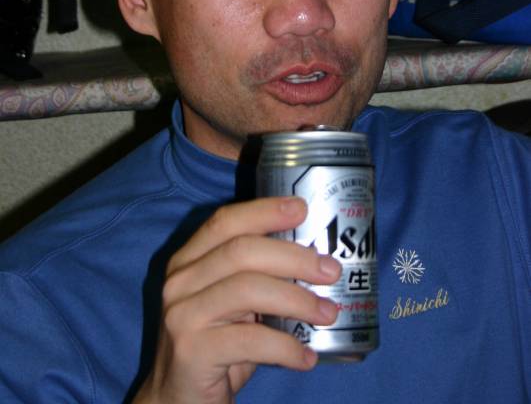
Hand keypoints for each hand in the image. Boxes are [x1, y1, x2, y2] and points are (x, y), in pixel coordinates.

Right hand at [133, 196, 340, 403]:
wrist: (175, 401)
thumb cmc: (215, 347)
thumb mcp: (230, 305)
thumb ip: (256, 278)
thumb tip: (316, 261)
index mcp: (188, 260)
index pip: (225, 222)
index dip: (264, 211)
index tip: (303, 208)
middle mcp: (179, 281)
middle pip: (241, 251)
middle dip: (292, 256)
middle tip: (330, 270)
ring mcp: (181, 315)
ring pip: (247, 290)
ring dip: (297, 300)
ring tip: (329, 313)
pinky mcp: (191, 352)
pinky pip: (249, 341)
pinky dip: (286, 347)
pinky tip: (307, 357)